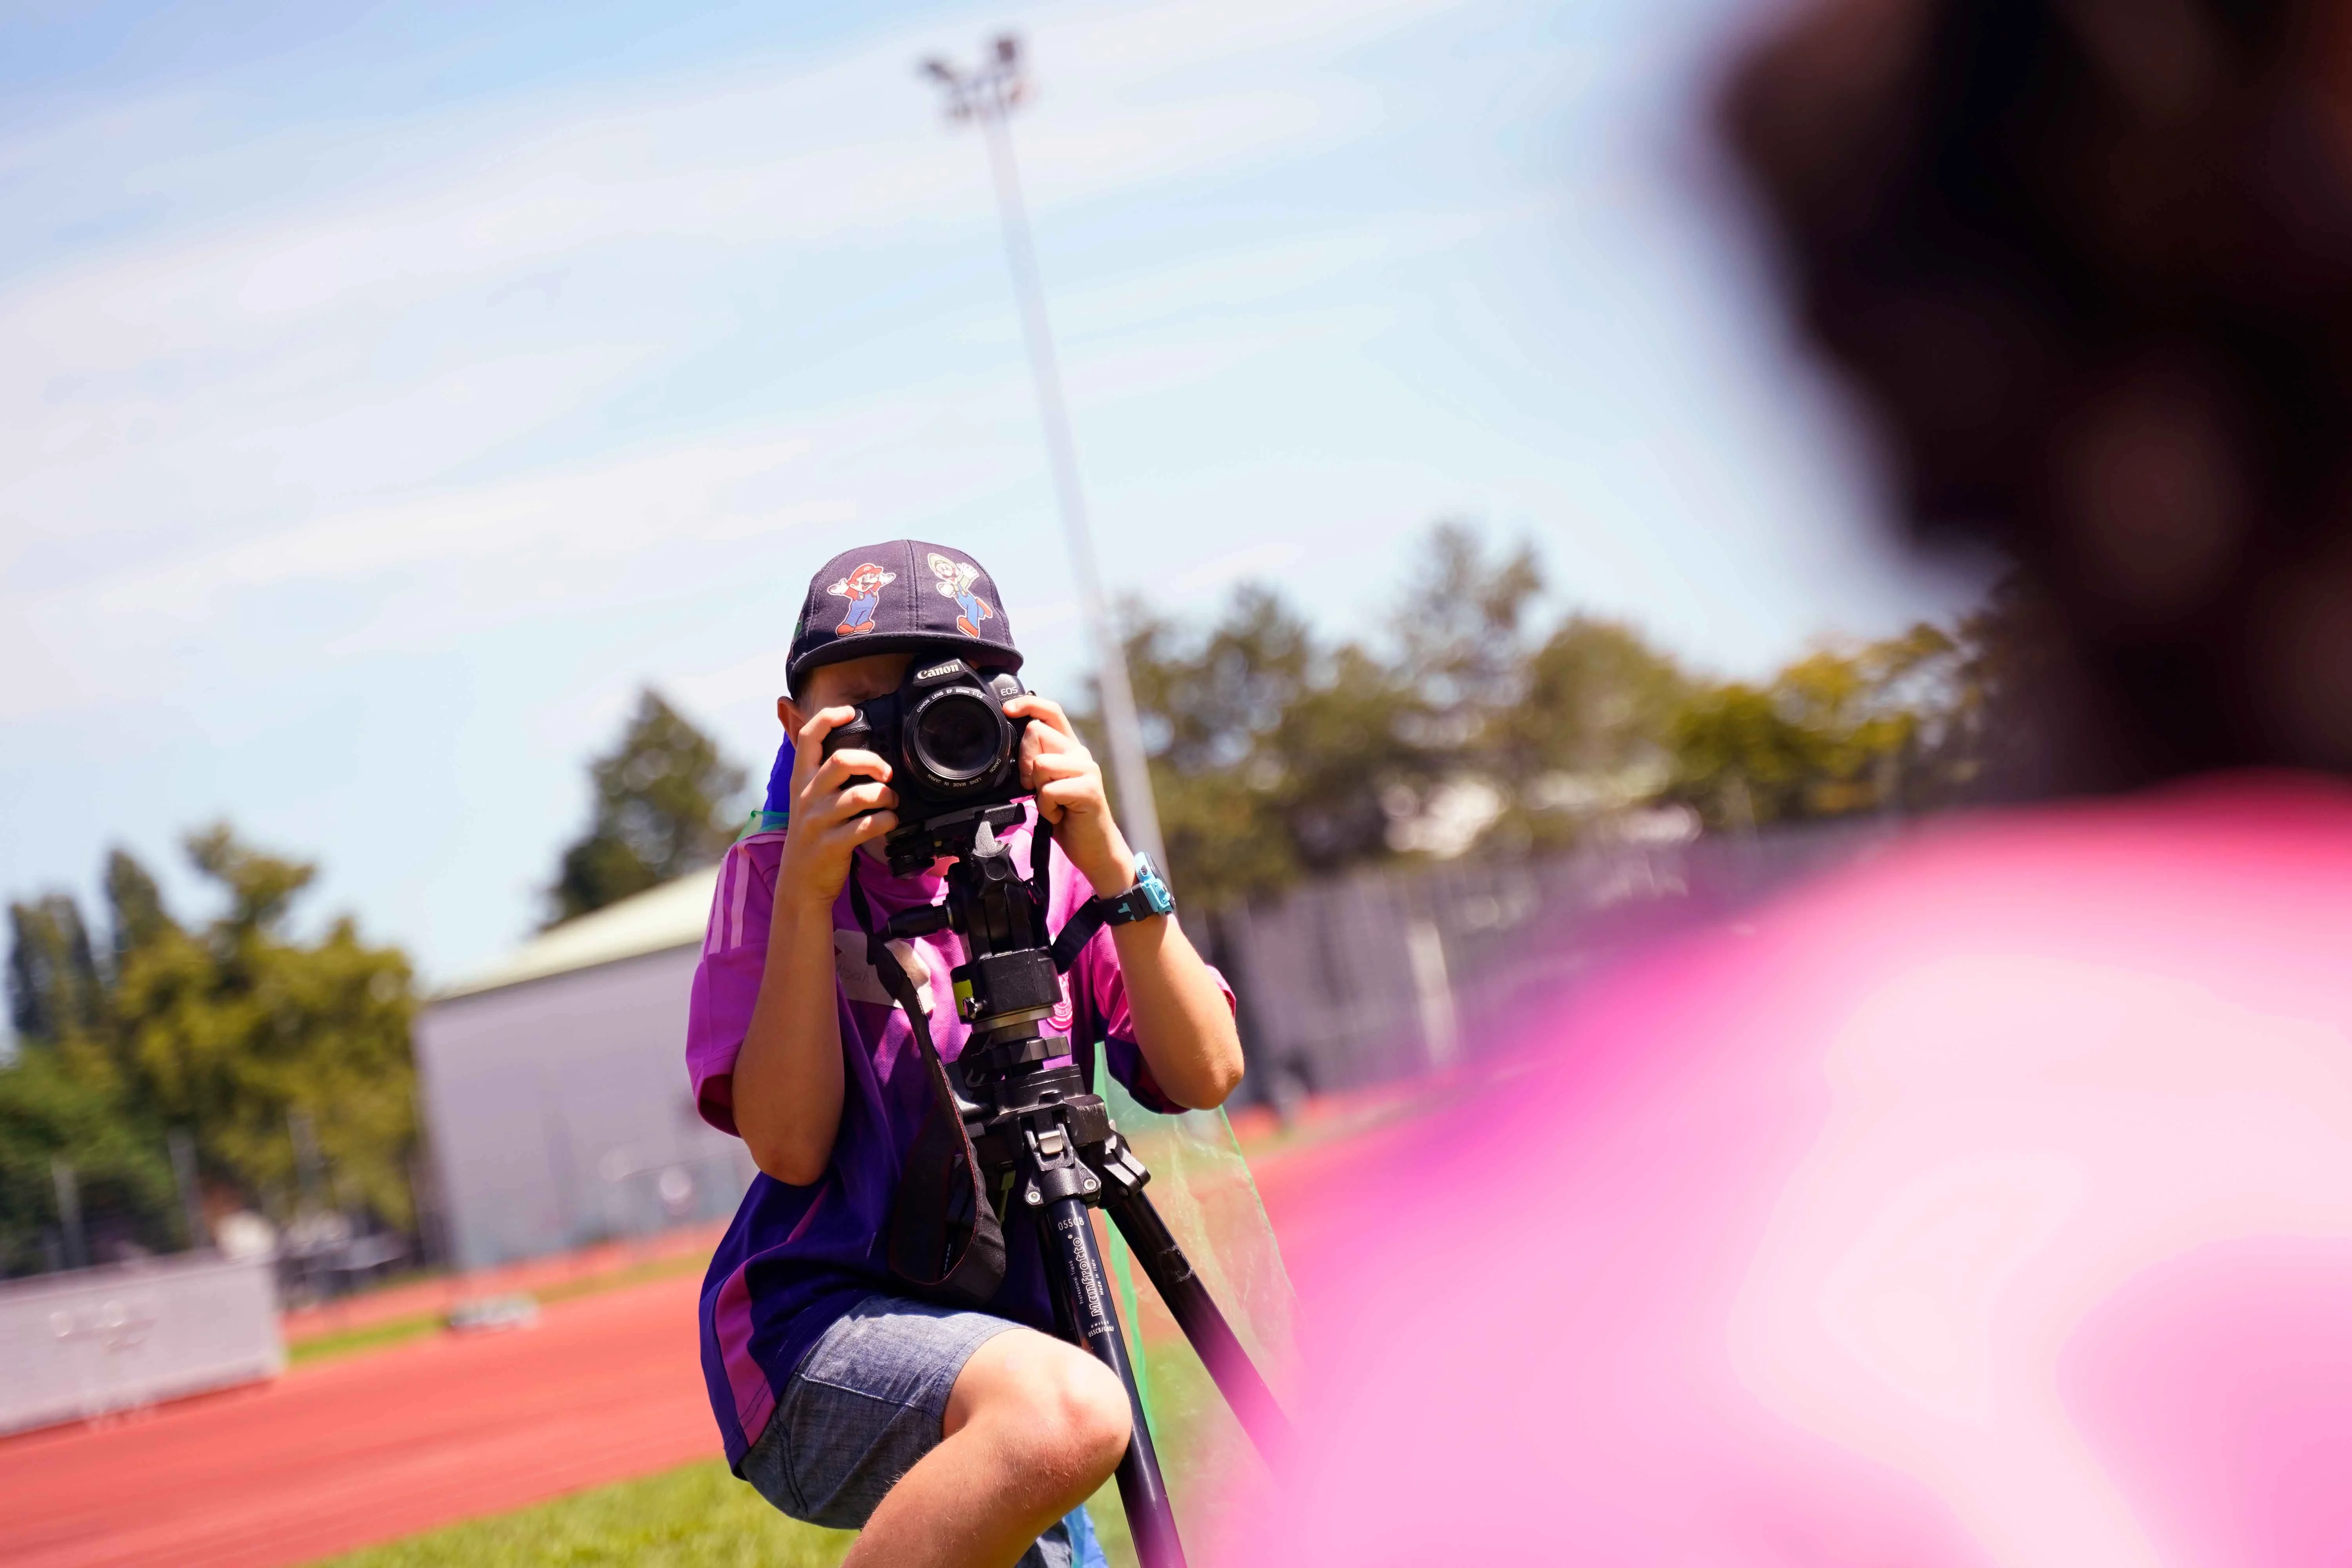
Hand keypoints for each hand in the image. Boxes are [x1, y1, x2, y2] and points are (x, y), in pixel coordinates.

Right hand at [776, 706, 898, 907]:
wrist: (800, 883)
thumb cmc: (812, 836)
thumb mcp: (807, 800)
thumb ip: (822, 774)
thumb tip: (850, 752)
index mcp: (801, 780)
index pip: (808, 737)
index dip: (829, 718)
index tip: (851, 712)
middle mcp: (807, 796)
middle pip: (841, 760)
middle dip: (872, 761)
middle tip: (886, 773)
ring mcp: (818, 821)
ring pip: (860, 794)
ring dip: (885, 795)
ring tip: (891, 802)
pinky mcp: (831, 844)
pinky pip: (867, 825)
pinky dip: (886, 821)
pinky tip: (889, 822)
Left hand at [1006, 694, 1133, 894]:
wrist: (1093, 848)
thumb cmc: (1067, 818)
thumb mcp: (1044, 785)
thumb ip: (1035, 763)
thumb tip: (1011, 747)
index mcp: (1069, 748)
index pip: (1050, 711)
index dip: (1028, 704)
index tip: (1008, 710)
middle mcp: (1080, 753)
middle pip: (1036, 732)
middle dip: (1024, 762)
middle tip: (1035, 788)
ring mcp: (1087, 769)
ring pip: (1041, 762)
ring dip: (1037, 789)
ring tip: (1052, 803)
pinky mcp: (1089, 788)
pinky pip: (1049, 790)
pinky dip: (1047, 808)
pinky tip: (1059, 815)